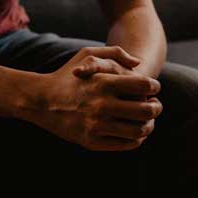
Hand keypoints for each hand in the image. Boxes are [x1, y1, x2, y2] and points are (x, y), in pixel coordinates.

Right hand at [22, 46, 162, 150]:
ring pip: (139, 131)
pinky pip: (125, 144)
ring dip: (149, 126)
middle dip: (157, 108)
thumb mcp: (87, 54)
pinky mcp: (92, 142)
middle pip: (146, 110)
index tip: (154, 89)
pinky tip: (135, 133)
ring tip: (148, 121)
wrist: (40, 100)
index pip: (144, 86)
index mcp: (103, 82)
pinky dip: (136, 140)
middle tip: (156, 106)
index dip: (155, 87)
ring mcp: (96, 126)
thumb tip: (138, 64)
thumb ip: (115, 53)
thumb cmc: (67, 75)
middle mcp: (101, 105)